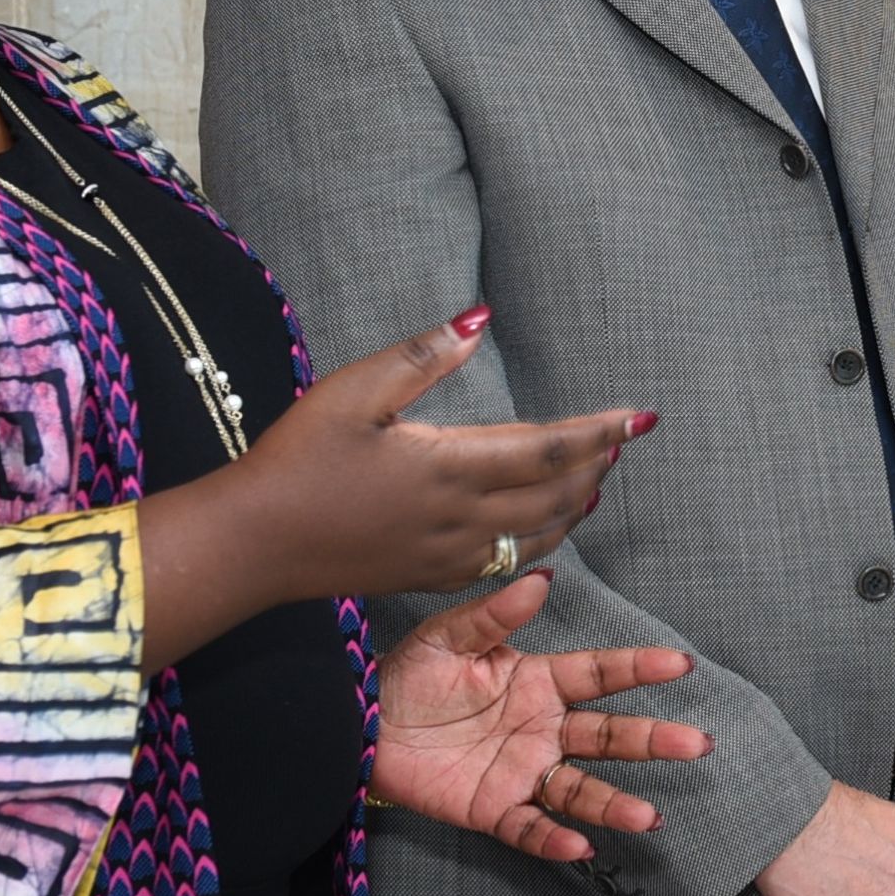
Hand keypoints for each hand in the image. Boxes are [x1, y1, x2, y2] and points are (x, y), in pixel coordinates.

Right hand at [251, 309, 645, 598]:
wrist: (253, 543)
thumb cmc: (297, 458)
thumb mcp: (354, 390)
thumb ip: (424, 357)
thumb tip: (480, 318)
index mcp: (450, 467)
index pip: (548, 449)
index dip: (600, 432)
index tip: (642, 417)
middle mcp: (461, 518)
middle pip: (556, 495)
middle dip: (597, 466)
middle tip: (622, 439)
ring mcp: (449, 555)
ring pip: (539, 534)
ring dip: (577, 505)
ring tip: (598, 477)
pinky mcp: (431, 577)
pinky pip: (508, 562)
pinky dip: (542, 539)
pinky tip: (546, 527)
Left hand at [370, 570, 706, 864]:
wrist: (360, 726)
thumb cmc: (408, 677)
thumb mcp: (448, 637)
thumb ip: (495, 614)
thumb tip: (540, 582)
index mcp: (538, 682)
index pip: (600, 674)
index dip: (639, 668)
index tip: (681, 665)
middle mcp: (542, 729)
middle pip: (607, 737)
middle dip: (652, 741)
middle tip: (696, 744)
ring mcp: (522, 771)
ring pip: (580, 790)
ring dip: (615, 803)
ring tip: (649, 815)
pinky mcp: (493, 809)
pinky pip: (529, 828)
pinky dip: (554, 840)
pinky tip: (580, 847)